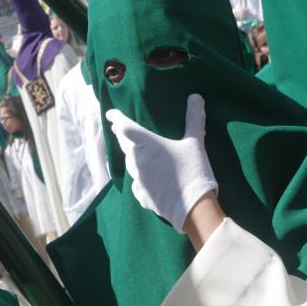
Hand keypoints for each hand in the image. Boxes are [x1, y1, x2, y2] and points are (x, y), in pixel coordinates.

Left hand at [105, 94, 217, 231]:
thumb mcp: (195, 142)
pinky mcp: (141, 196)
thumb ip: (194, 118)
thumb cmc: (193, 171)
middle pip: (123, 144)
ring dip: (130, 155)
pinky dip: (140, 177)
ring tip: (134, 151)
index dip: (116, 118)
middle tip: (119, 128)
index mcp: (145, 144)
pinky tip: (146, 178)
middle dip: (121, 135)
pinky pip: (137, 182)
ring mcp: (137, 180)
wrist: (193, 209)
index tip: (110, 114)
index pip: (124, 126)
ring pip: (129, 163)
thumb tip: (196, 97)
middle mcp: (136, 161)